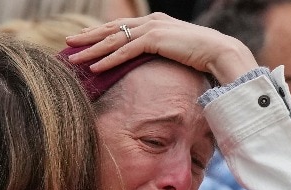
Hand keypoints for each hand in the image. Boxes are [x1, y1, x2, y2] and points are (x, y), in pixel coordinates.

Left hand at [66, 13, 257, 82]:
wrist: (222, 52)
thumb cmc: (204, 57)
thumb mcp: (177, 53)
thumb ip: (162, 54)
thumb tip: (152, 66)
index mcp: (155, 23)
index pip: (122, 28)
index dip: (101, 34)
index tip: (84, 40)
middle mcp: (151, 22)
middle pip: (112, 30)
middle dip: (88, 37)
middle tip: (68, 44)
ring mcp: (152, 29)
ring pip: (114, 40)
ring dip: (92, 50)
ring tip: (74, 58)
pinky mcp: (155, 40)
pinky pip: (126, 51)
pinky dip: (109, 59)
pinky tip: (95, 67)